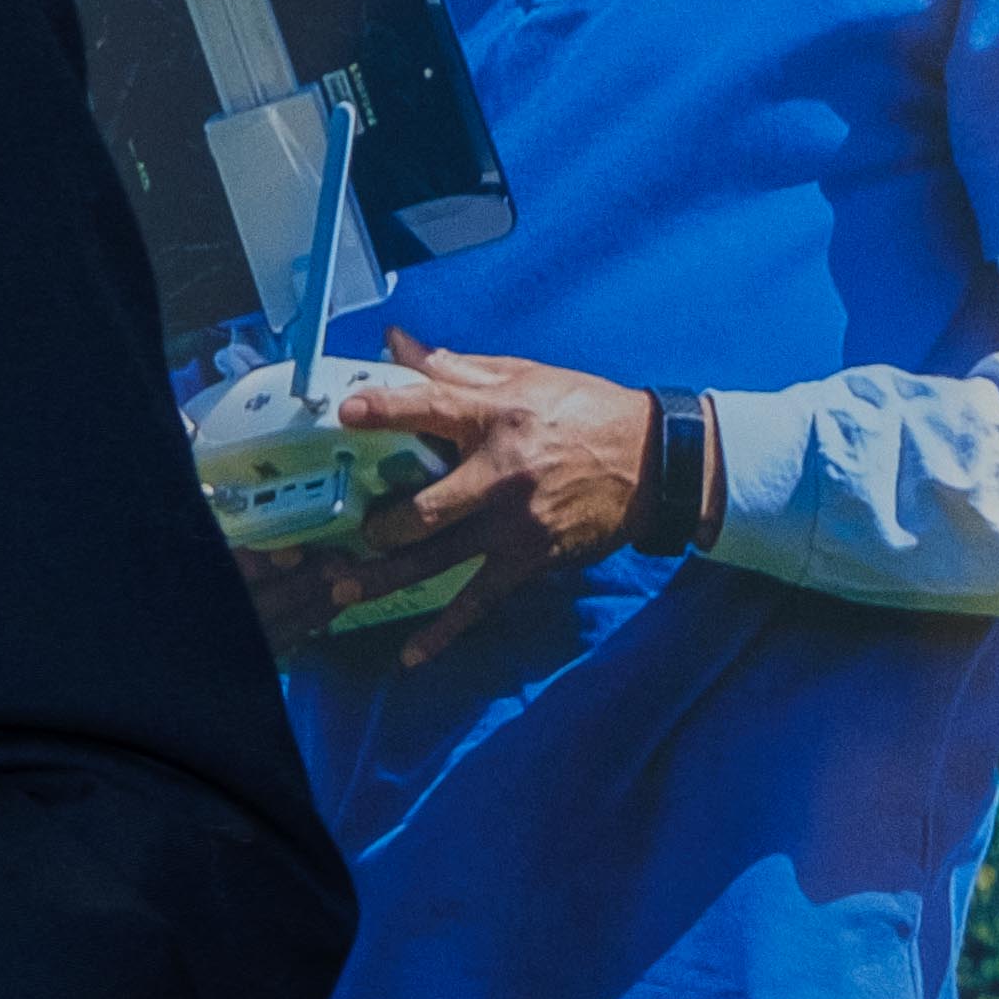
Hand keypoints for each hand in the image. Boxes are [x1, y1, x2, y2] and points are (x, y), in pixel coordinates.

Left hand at [251, 331, 648, 668]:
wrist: (658, 465)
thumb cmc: (584, 412)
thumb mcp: (524, 376)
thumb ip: (454, 366)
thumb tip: (395, 342)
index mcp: (496, 419)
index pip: (430, 409)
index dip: (384, 410)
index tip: (346, 413)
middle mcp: (502, 476)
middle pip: (426, 507)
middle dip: (381, 524)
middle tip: (344, 530)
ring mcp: (515, 526)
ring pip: (439, 559)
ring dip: (386, 578)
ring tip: (340, 590)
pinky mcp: (531, 561)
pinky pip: (479, 601)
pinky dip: (444, 632)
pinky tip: (411, 656)